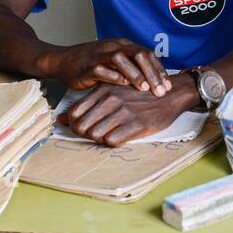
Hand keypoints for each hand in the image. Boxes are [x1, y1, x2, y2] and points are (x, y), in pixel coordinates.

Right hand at [38, 38, 170, 94]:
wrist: (63, 62)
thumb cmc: (93, 65)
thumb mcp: (115, 63)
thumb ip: (132, 67)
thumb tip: (155, 81)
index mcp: (123, 45)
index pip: (147, 54)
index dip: (159, 70)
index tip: (168, 86)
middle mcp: (114, 47)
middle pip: (139, 54)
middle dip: (152, 73)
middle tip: (161, 91)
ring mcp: (100, 55)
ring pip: (122, 59)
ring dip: (135, 74)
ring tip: (145, 89)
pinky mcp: (87, 66)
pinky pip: (102, 69)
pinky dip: (113, 76)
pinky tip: (123, 86)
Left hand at [61, 77, 198, 146]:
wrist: (172, 93)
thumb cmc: (140, 94)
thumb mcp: (113, 91)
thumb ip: (88, 104)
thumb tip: (61, 119)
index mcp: (104, 90)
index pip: (74, 113)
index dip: (75, 125)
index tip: (84, 127)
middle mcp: (111, 99)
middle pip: (81, 126)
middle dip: (85, 134)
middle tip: (97, 134)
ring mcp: (123, 112)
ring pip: (95, 135)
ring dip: (100, 139)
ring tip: (111, 134)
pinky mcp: (136, 124)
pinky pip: (112, 141)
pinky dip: (113, 142)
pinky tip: (121, 136)